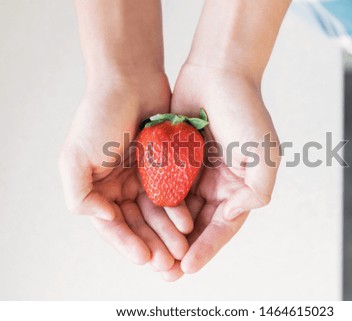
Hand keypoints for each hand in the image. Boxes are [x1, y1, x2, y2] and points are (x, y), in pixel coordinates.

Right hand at [59, 74, 192, 270]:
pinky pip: (173, 194)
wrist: (131, 80)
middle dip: (152, 244)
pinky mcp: (165, 167)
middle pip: (137, 224)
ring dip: (167, 233)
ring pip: (157, 213)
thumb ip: (79, 195)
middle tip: (169, 263)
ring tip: (182, 248)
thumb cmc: (100, 115)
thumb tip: (105, 220)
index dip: (127, 244)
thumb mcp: (75, 157)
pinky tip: (187, 222)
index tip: (145, 258)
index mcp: (97, 188)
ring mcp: (144, 177)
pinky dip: (178, 209)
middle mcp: (120, 186)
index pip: (112, 225)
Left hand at [162, 64, 280, 280]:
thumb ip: (258, 191)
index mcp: (242, 186)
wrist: (217, 72)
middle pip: (200, 224)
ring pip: (180, 211)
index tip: (188, 266)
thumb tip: (234, 215)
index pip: (224, 225)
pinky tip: (144, 223)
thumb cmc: (245, 110)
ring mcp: (196, 173)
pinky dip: (157, 207)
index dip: (207, 247)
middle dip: (185, 248)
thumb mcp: (265, 154)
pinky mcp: (176, 160)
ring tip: (153, 256)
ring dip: (167, 234)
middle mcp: (219, 184)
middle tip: (167, 271)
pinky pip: (165, 188)